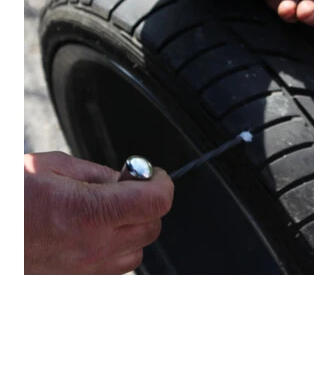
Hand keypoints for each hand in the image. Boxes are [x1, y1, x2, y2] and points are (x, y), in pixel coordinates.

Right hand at [24, 151, 173, 273]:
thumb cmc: (11, 198)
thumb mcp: (51, 167)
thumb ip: (97, 173)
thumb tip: (126, 177)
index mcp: (88, 212)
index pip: (154, 201)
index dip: (162, 183)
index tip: (155, 175)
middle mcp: (91, 247)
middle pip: (152, 227)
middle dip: (148, 204)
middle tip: (129, 189)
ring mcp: (84, 271)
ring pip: (138, 252)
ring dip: (134, 229)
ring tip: (109, 213)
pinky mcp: (76, 283)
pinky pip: (116, 269)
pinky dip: (117, 250)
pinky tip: (96, 234)